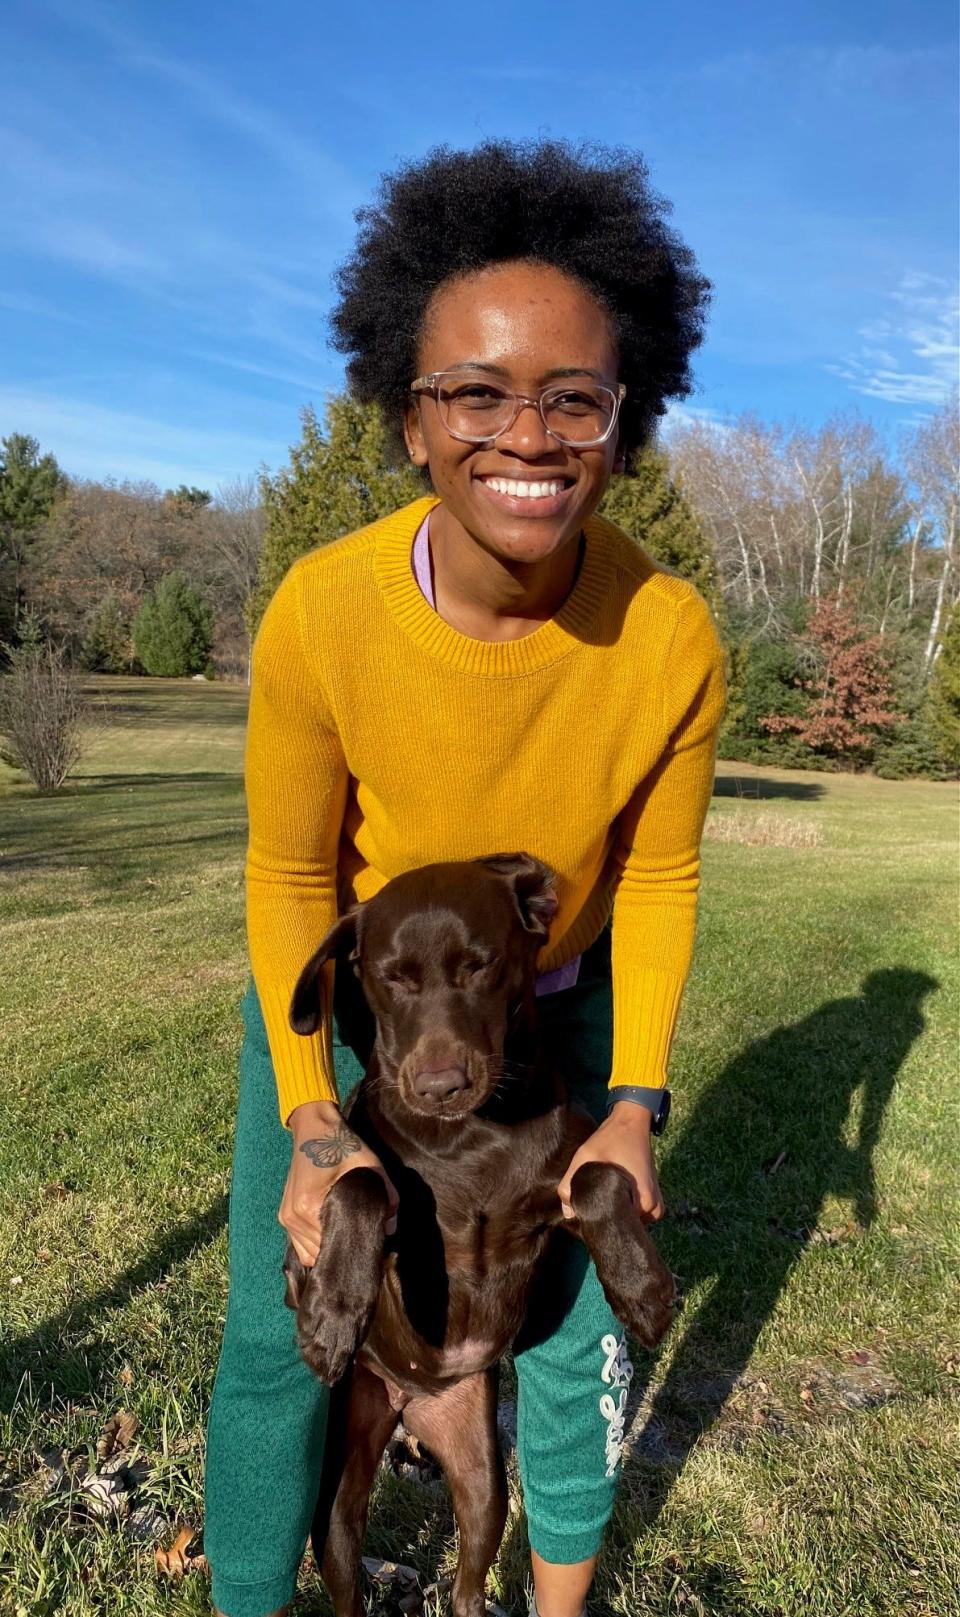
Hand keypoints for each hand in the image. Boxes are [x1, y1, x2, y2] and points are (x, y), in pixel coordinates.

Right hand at [280, 1099, 398, 1265]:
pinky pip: (300, 1245)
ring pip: (309, 1253)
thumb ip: (387, 1197)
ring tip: (345, 1236)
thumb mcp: (370, 1167)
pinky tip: (331, 1233)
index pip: (332, 1246)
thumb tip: (390, 1228)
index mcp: (309, 1207)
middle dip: (341, 1249)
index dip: (352, 1247)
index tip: (367, 1243)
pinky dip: (315, 1245)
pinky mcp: (285, 1215)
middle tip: (360, 1239)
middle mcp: (293, 1217)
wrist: (315, 1128)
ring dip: (327, 1249)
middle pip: (320, 1254)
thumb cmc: (341, 1146)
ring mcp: (286, 1218)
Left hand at [557, 1100, 663, 1222]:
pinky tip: (614, 1194)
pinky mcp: (654, 1200)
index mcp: (643, 1203)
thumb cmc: (610, 1140)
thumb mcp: (585, 1158)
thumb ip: (570, 1185)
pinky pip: (636, 1215)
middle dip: (607, 1218)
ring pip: (629, 1222)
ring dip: (616, 1212)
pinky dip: (625, 1207)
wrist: (631, 1123)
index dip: (598, 1222)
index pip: (617, 1229)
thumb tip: (569, 1213)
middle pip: (624, 1227)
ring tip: (604, 1194)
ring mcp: (656, 1205)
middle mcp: (653, 1209)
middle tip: (594, 1199)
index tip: (588, 1209)